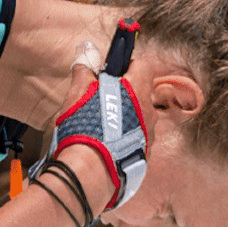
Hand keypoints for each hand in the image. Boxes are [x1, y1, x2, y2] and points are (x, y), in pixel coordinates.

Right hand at [48, 62, 148, 212]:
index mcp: (137, 89)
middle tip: (100, 99)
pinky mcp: (145, 153)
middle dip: (123, 93)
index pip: (143, 64)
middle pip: (141, 92)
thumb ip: (84, 71)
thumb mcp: (78, 92)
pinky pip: (137, 137)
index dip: (127, 65)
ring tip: (101, 125)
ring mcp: (150, 133)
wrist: (91, 171)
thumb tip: (86, 55)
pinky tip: (106, 142)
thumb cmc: (86, 128)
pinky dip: (125, 136)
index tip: (112, 71)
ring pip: (140, 116)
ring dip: (125, 116)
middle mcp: (149, 110)